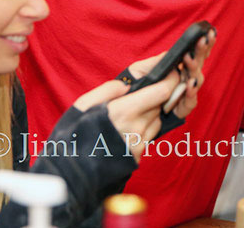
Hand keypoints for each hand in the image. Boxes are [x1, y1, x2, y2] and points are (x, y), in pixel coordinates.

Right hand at [73, 31, 214, 160]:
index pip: (162, 92)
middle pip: (161, 103)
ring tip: (132, 110)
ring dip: (151, 111)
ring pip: (157, 119)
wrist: (73, 173)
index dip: (170, 79)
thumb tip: (124, 85)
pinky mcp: (139, 156)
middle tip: (145, 88)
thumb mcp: (82, 105)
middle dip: (158, 94)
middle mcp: (136, 128)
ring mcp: (139, 143)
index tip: (171, 70)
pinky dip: (145, 126)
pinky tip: (128, 127)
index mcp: (123, 111)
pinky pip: (150, 134)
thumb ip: (106, 90)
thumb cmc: (74, 136)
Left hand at [126, 28, 214, 119]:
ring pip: (196, 81)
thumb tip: (175, 52)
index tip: (209, 31)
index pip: (194, 53)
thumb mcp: (142, 69)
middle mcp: (183, 79)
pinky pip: (190, 102)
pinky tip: (189, 83)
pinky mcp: (180, 110)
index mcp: (177, 67)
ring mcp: (183, 94)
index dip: (204, 44)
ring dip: (194, 69)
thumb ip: (158, 61)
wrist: (123, 111)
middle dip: (202, 51)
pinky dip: (191, 93)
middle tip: (203, 39)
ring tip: (189, 59)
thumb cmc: (133, 86)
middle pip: (198, 64)